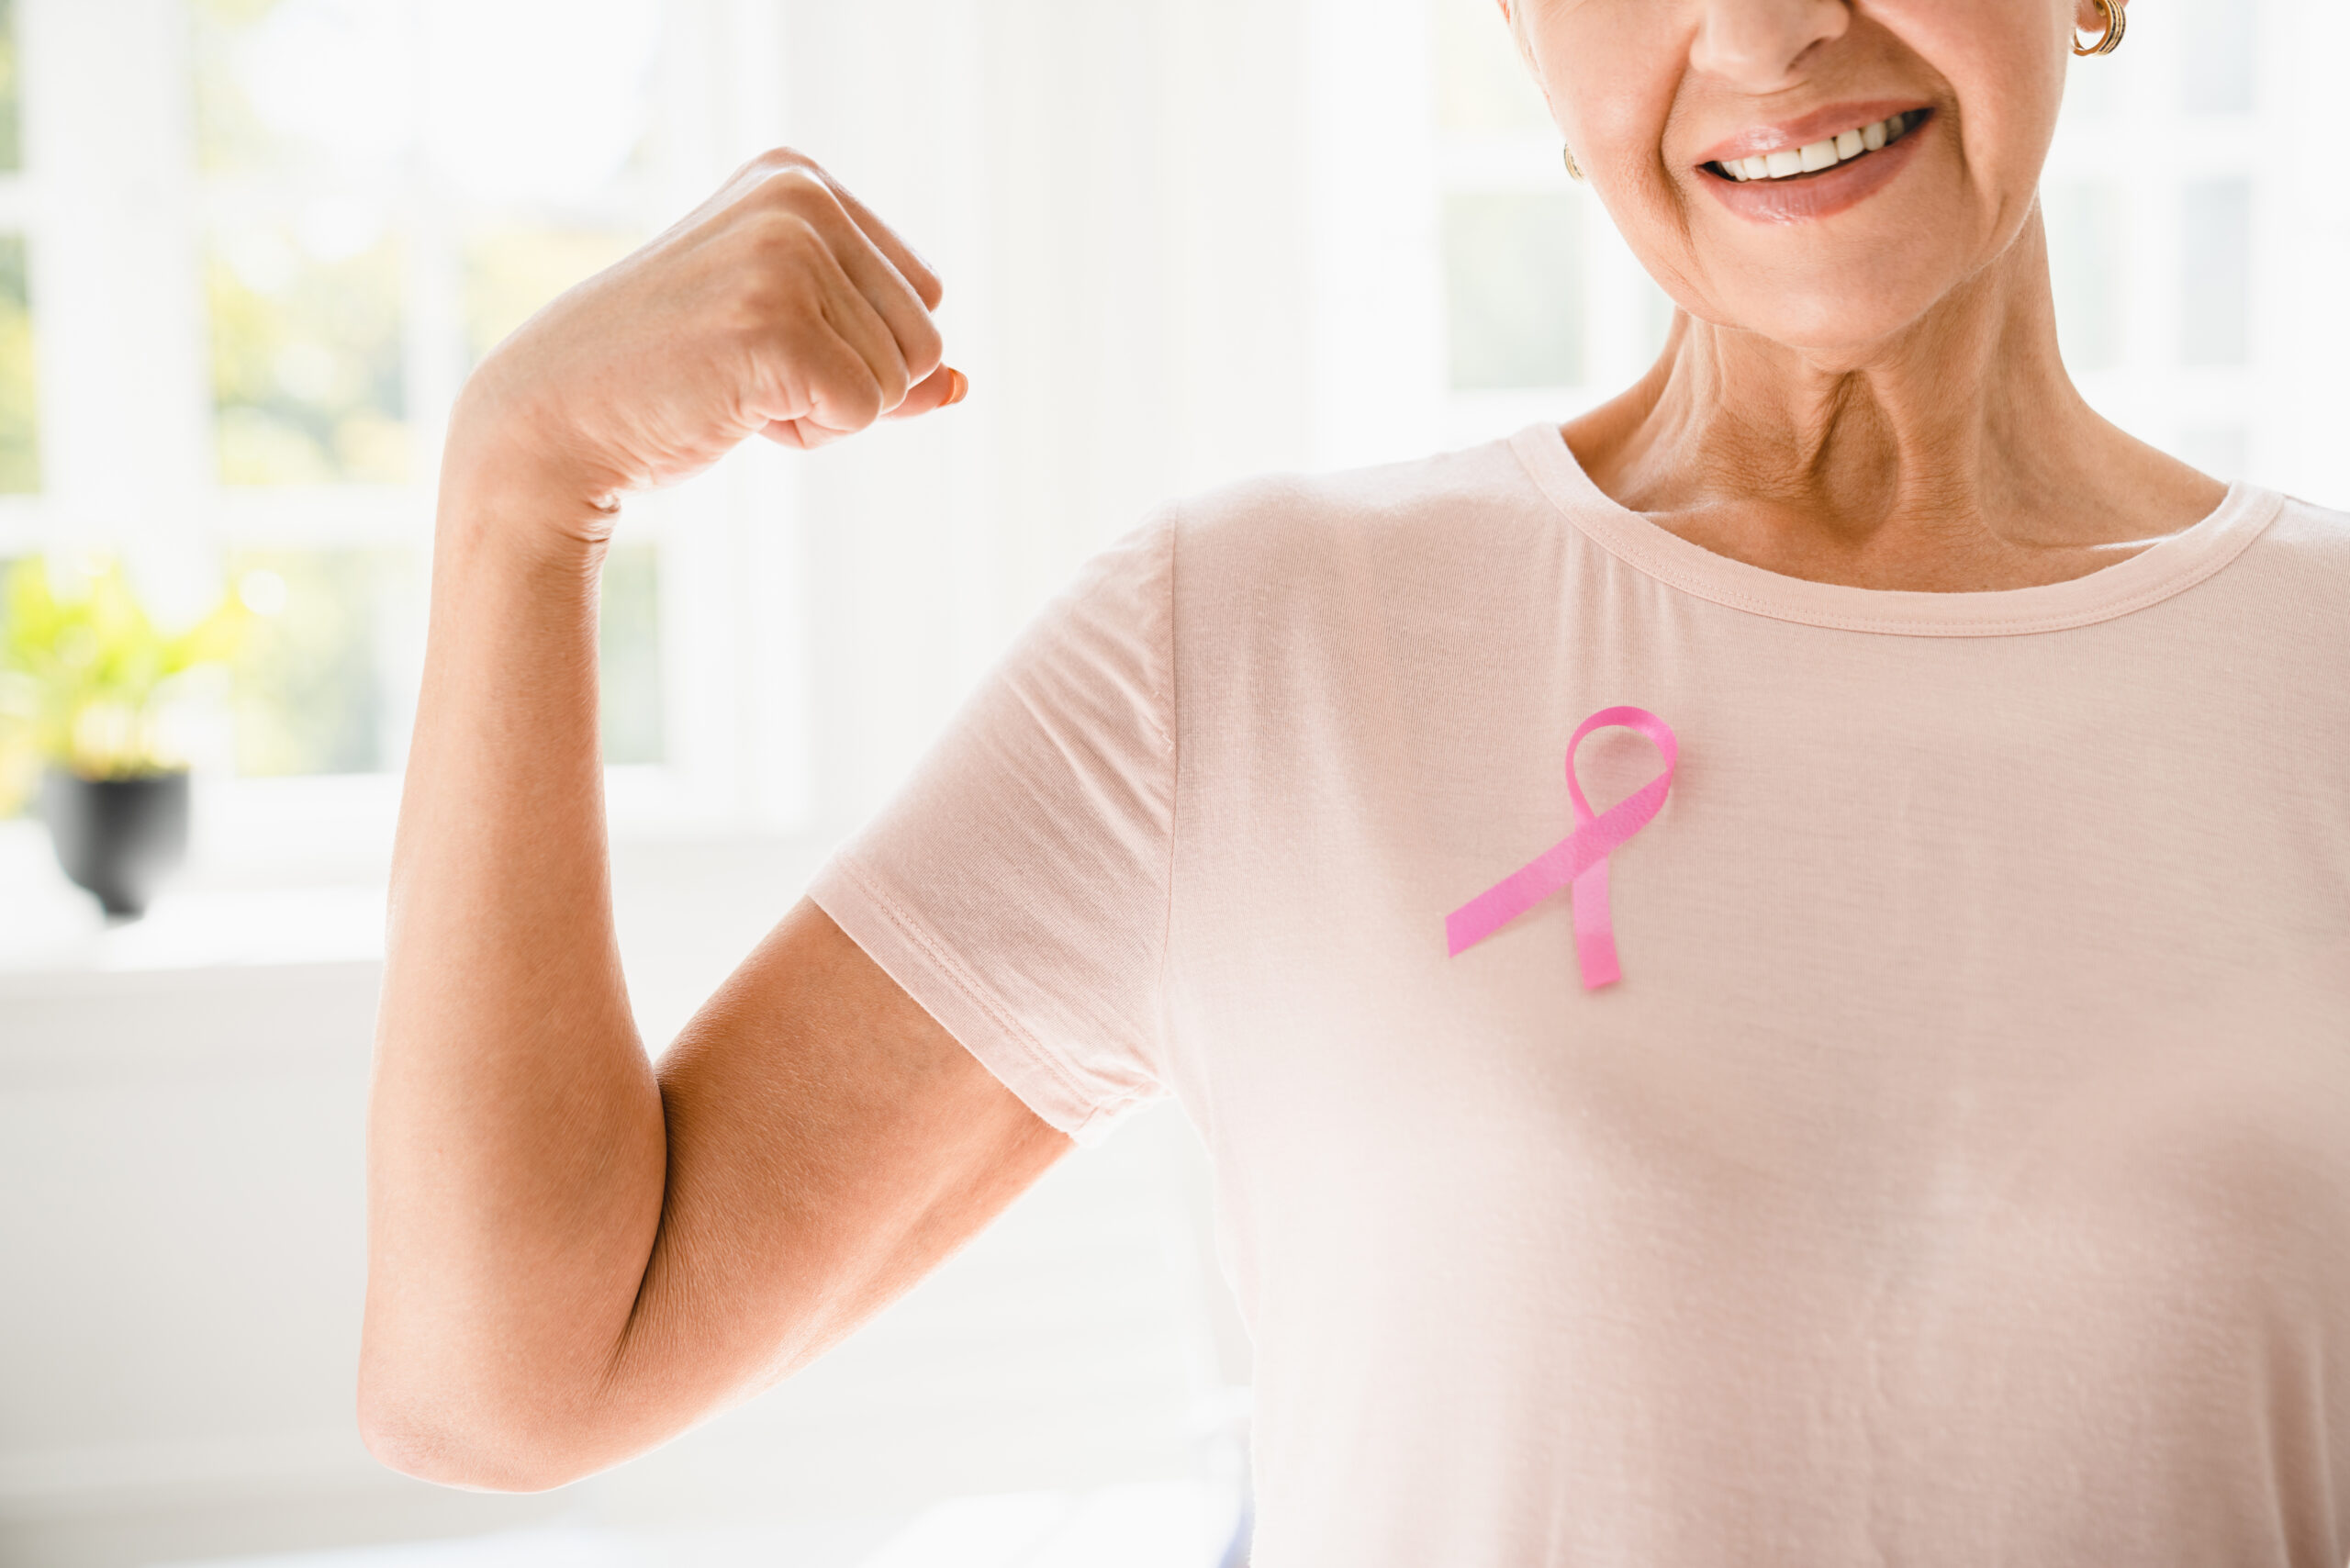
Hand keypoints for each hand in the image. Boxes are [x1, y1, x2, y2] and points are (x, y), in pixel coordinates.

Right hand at [448, 148, 962, 516]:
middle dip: (849, 386)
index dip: (856, 350)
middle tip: (746, 373)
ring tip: (734, 385)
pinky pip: (865, 412)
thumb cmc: (670, 382)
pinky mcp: (777, 323)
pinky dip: (808, 435)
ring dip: (825, 412)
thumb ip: (881, 355)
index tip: (761, 342)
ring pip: (901, 381)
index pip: (923, 295)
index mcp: (800, 179)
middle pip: (924, 340)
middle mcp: (800, 198)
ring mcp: (787, 255)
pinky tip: (733, 408)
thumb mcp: (790, 345)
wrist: (555, 418)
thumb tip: (964, 386)